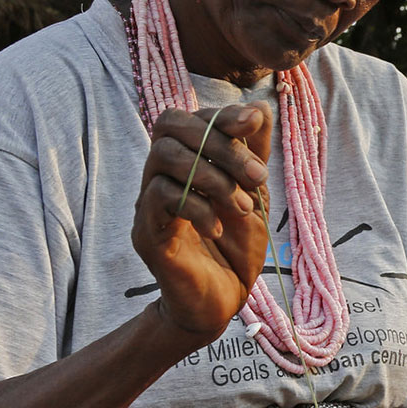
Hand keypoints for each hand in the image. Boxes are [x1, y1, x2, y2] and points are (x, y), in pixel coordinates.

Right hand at [131, 103, 273, 345]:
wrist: (222, 301)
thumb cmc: (236, 246)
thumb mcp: (254, 194)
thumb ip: (254, 153)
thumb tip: (260, 107)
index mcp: (186, 163)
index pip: (187, 117)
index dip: (219, 114)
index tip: (254, 123)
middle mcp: (161, 176)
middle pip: (170, 126)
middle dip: (220, 143)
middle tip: (258, 177)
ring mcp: (148, 202)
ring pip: (165, 157)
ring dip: (213, 177)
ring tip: (243, 207)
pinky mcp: (146, 232)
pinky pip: (160, 197)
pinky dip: (197, 207)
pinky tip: (218, 228)